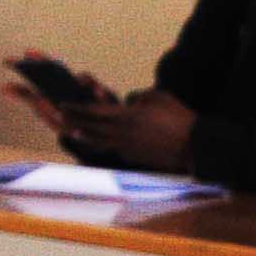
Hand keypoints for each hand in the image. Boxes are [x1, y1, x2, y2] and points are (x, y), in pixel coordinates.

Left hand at [60, 88, 200, 174]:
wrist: (196, 145)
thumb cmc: (177, 117)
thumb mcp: (156, 96)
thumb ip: (136, 97)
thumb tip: (127, 102)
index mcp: (125, 117)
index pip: (93, 112)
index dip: (76, 108)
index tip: (62, 104)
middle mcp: (121, 134)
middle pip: (90, 128)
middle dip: (74, 122)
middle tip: (59, 117)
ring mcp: (127, 149)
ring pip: (100, 142)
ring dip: (85, 136)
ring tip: (73, 131)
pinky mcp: (135, 158)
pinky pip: (117, 149)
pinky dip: (109, 144)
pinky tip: (103, 142)